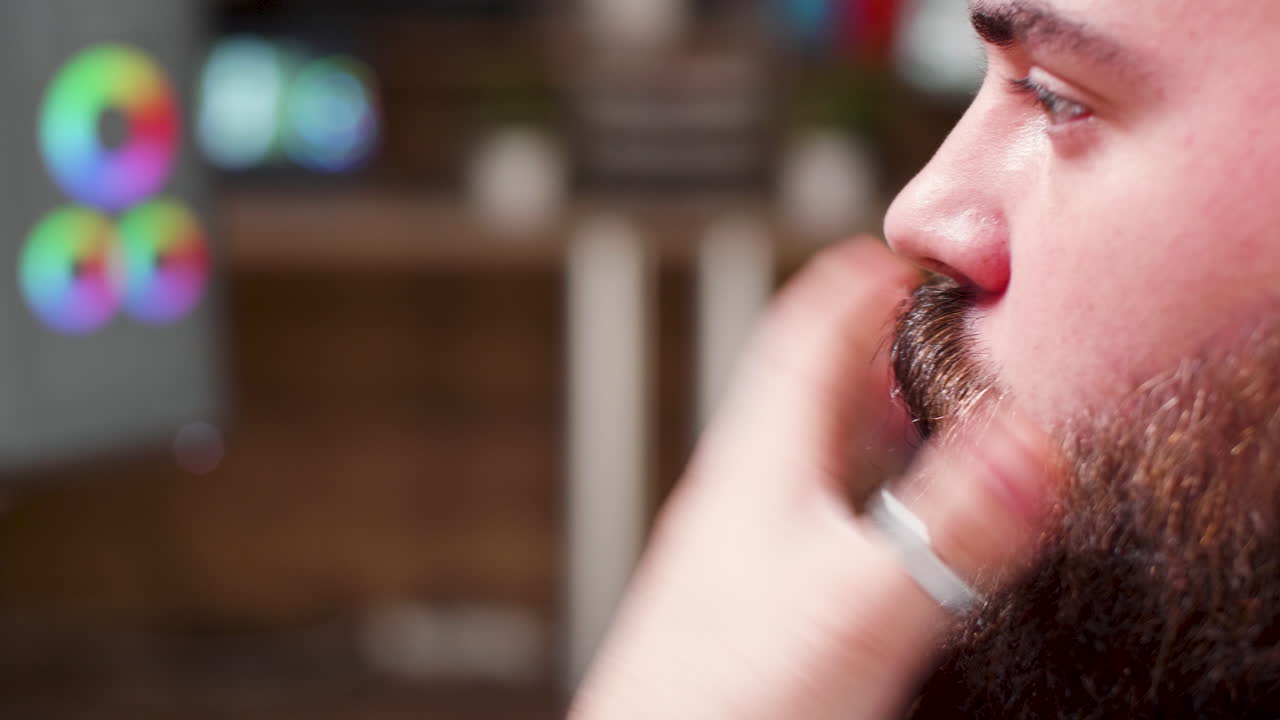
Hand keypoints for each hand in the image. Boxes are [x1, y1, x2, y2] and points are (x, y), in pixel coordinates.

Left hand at [569, 239, 1056, 719]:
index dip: (861, 277)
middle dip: (869, 343)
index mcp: (762, 457)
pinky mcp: (735, 593)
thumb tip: (1030, 442)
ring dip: (857, 415)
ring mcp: (731, 539)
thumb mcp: (859, 602)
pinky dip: (846, 489)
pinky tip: (869, 533)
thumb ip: (951, 525)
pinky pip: (799, 509)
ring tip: (910, 417)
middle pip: (804, 379)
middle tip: (926, 328)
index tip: (913, 254)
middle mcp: (737, 486)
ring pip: (800, 444)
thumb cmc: (720, 692)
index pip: (806, 326)